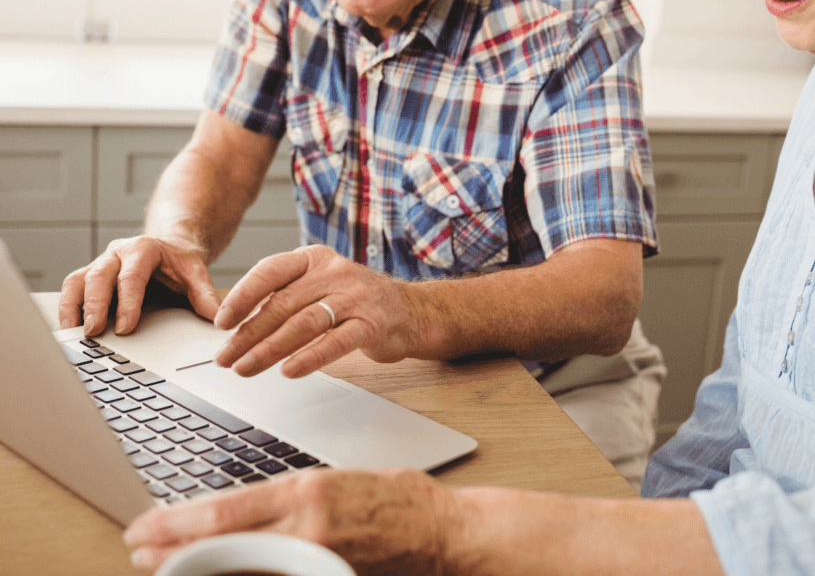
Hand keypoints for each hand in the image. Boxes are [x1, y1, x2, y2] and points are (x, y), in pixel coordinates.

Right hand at [58, 235, 219, 334]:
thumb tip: (217, 317)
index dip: (127, 301)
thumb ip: (204, 293)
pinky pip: (72, 288)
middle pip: (99, 276)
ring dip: (73, 306)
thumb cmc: (179, 262)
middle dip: (94, 304)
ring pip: (78, 280)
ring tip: (73, 332)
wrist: (169, 247)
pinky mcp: (91, 276)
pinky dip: (67, 306)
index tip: (126, 327)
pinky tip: (69, 327)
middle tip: (93, 331)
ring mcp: (101, 264)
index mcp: (144, 249)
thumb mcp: (196, 272)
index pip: (132, 276)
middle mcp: (117, 253)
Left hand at [123, 468, 453, 573]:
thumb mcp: (338, 482)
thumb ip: (291, 500)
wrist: (442, 533)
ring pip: (239, 567)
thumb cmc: (397, 500)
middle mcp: (306, 526)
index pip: (226, 510)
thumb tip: (242, 514)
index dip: (178, 523)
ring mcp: (316, 557)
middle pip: (222, 544)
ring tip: (163, 566)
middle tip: (139, 547)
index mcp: (309, 491)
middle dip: (173, 548)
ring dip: (195, 567)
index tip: (146, 524)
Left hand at [213, 245, 428, 377]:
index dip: (242, 296)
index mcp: (315, 258)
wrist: (410, 310)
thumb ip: (286, 296)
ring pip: (304, 323)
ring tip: (246, 368)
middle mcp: (334, 272)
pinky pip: (335, 342)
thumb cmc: (355, 301)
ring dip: (270, 349)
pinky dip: (309, 357)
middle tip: (226, 357)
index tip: (221, 322)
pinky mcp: (371, 323)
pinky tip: (289, 371)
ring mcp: (355, 297)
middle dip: (248, 333)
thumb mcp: (319, 285)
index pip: (270, 271)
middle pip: (283, 303)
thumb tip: (236, 324)